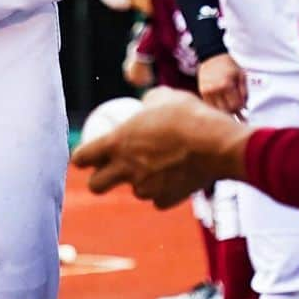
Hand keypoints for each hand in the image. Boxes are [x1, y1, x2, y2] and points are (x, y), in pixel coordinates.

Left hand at [73, 89, 249, 208]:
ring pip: (134, 190)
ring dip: (140, 181)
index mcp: (118, 142)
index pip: (83, 156)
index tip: (83, 157)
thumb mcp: (162, 98)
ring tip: (157, 165)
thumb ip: (146, 105)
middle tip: (108, 171)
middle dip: (99, 180)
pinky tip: (175, 175)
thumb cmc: (188, 115)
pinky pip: (158, 198)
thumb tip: (146, 106)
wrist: (217, 145)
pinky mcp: (167, 200)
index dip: (80, 157)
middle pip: (96, 186)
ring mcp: (146, 187)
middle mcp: (127, 168)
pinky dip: (163, 190)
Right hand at [197, 53, 247, 114]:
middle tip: (237, 107)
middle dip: (233, 110)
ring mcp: (207, 90)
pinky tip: (221, 102)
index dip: (241, 108)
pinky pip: (210, 105)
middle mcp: (215, 89)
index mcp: (226, 84)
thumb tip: (245, 108)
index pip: (235, 105)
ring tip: (229, 104)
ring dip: (225, 110)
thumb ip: (244, 92)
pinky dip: (216, 106)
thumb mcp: (241, 75)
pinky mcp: (202, 91)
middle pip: (226, 110)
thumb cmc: (229, 65)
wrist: (212, 57)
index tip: (243, 105)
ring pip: (217, 109)